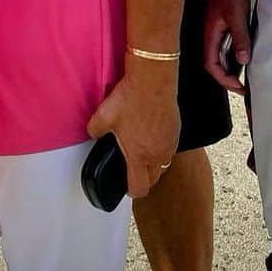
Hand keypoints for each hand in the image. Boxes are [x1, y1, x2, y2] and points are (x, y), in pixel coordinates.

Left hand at [88, 67, 179, 198]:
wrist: (153, 80)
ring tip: (143, 147)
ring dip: (155, 160)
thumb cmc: (132, 98)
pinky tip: (152, 131)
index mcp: (139, 156)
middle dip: (144, 176)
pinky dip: (162, 145)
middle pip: (154, 178)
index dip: (131, 190)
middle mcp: (158, 153)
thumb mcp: (103, 115)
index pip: (139, 188)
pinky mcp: (177, 129)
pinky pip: (170, 146)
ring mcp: (170, 142)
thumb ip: (95, 130)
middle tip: (134, 165)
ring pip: (164, 162)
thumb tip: (94, 133)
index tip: (127, 185)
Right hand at [203, 0, 250, 93]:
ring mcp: (218, 25)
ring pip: (222, 50)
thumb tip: (243, 61)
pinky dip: (236, 49)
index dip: (223, 79)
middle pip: (215, 61)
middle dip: (227, 76)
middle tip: (243, 86)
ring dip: (232, 63)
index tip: (239, 87)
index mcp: (210, 33)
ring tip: (246, 73)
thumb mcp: (236, 16)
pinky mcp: (225, 18)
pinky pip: (228, 40)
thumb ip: (239, 38)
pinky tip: (247, 50)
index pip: (211, 64)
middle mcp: (211, 32)